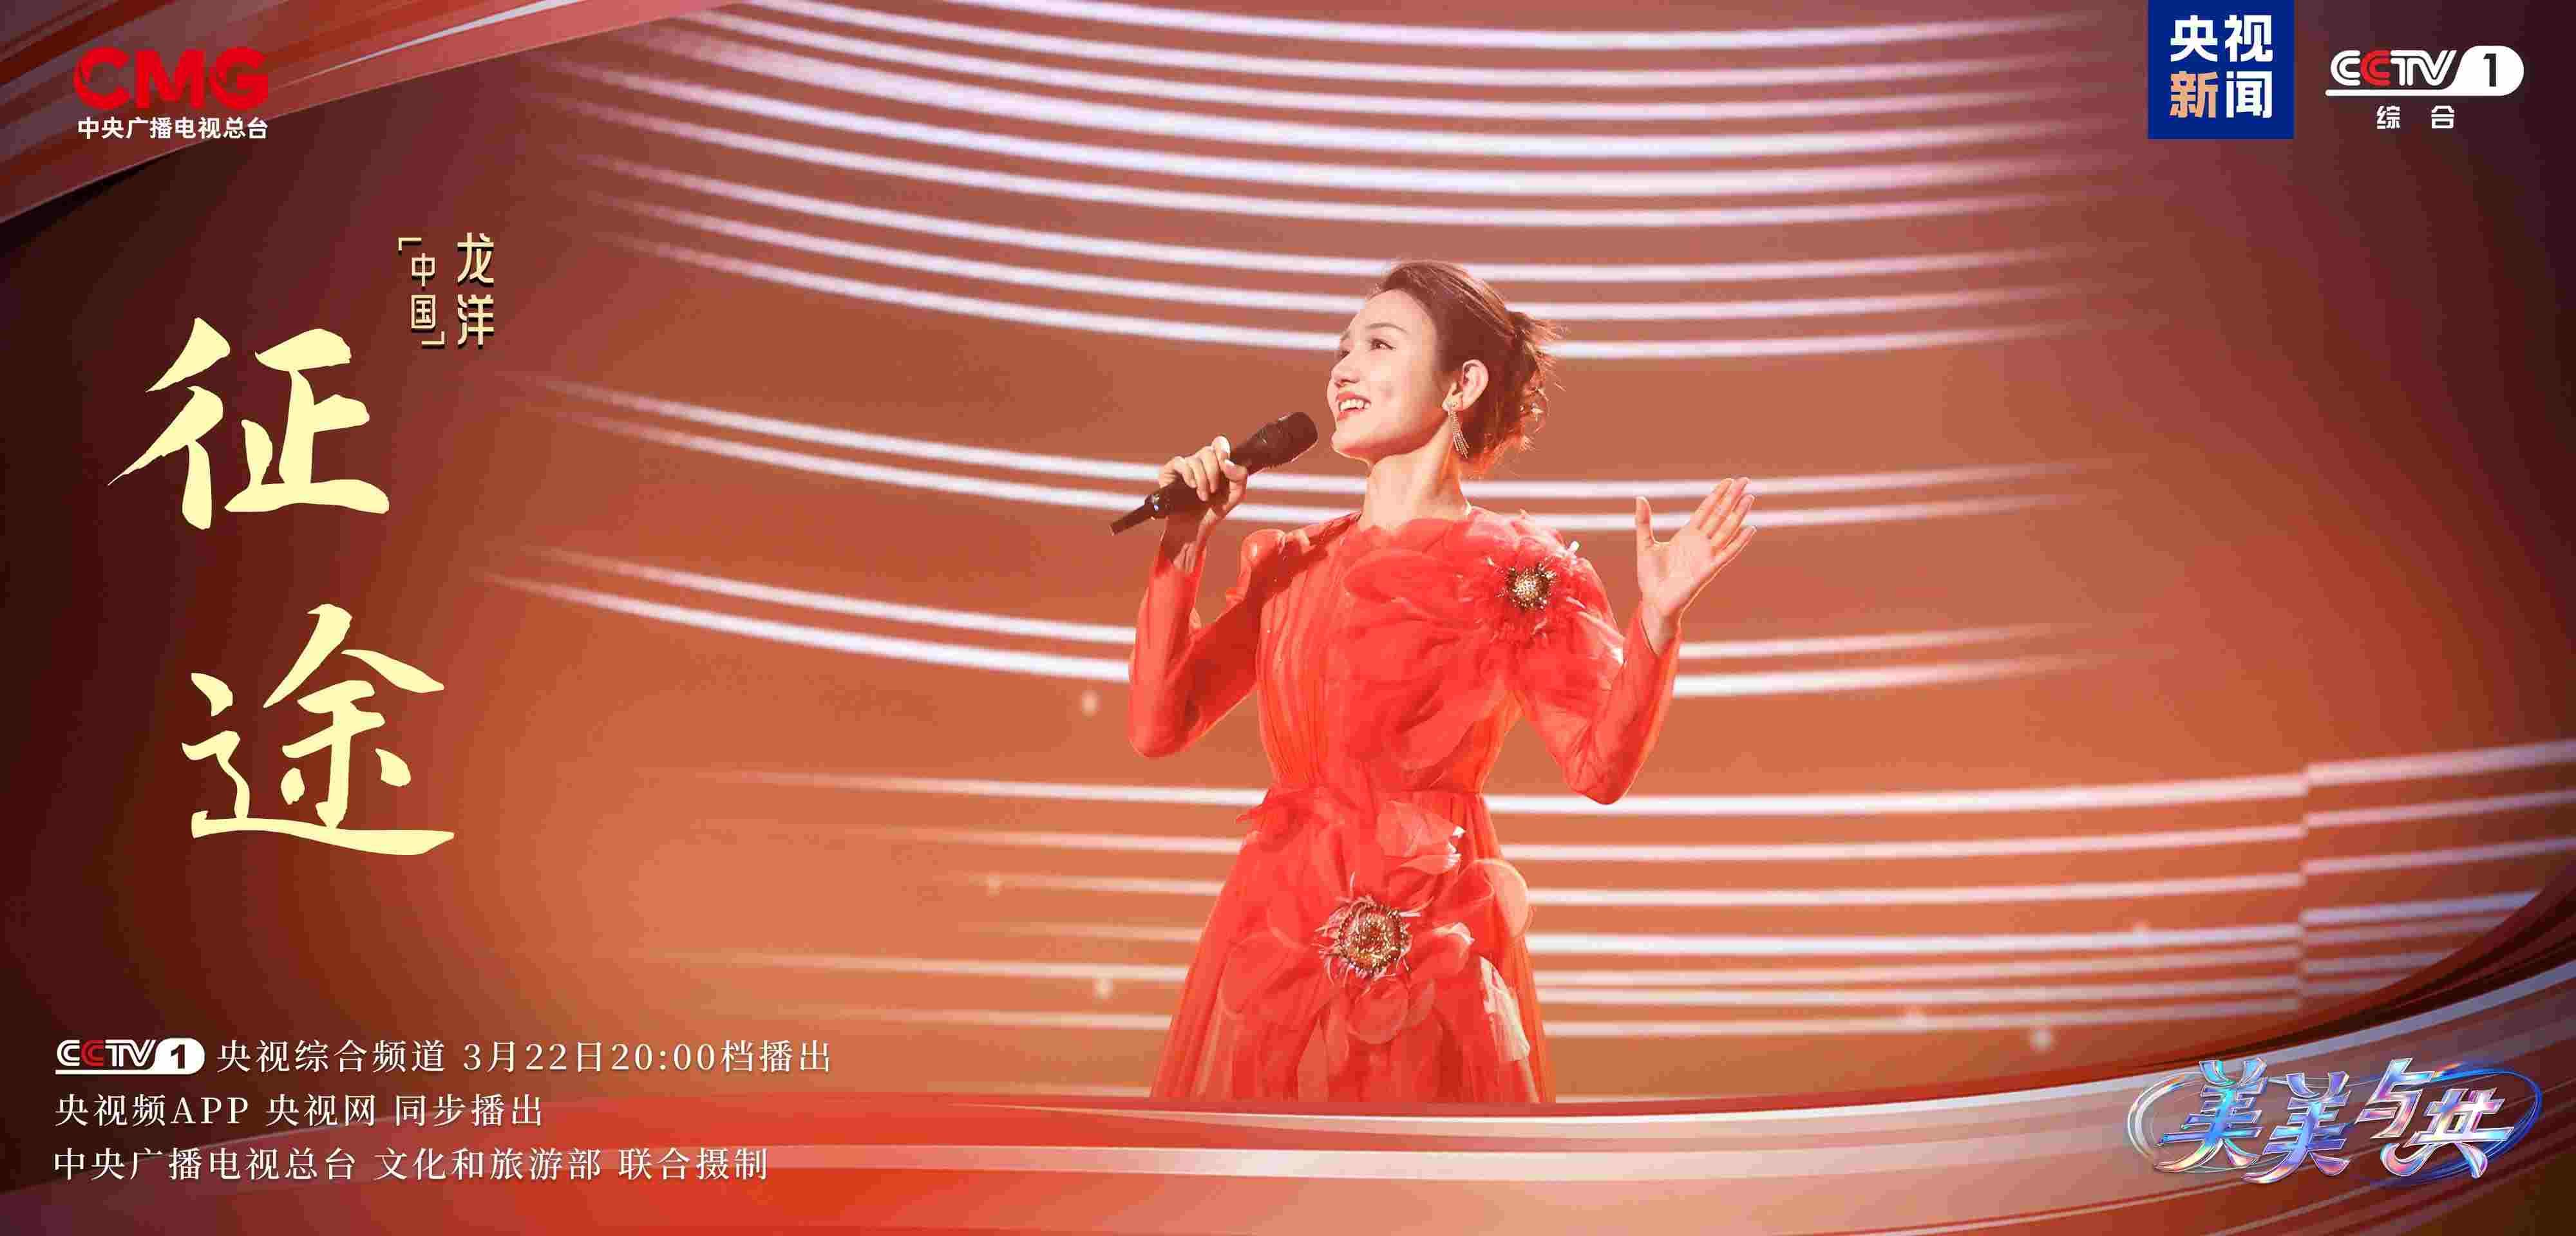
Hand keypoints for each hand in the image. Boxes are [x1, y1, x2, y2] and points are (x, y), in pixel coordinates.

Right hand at [1157, 435, 1248, 545]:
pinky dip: (1188, 474)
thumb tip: (1227, 462)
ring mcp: (1185, 466)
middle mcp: (1200, 461)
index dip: (1222, 449)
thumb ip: (1239, 477)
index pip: (1219, 444)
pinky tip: (1191, 486)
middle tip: (1213, 490)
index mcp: (1216, 463)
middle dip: (1213, 472)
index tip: (1224, 463)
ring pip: (1195, 459)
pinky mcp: (1170, 472)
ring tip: (1203, 496)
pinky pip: (1179, 462)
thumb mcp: (1235, 495)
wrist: (1195, 528)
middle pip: (1208, 451)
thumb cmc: (1215, 511)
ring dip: (1202, 480)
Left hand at [1633, 477, 1756, 651]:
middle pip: (1719, 515)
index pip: (1706, 510)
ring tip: (1749, 498)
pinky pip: (1727, 553)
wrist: (1653, 602)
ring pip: (1726, 530)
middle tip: (1745, 480)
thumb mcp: (1645, 544)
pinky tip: (1750, 529)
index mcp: (1687, 535)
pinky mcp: (1709, 570)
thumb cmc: (1650, 577)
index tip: (1728, 481)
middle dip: (1732, 498)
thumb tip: (1640, 498)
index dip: (1717, 495)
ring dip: (1738, 514)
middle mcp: (1700, 543)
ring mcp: (1706, 555)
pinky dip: (1739, 542)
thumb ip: (1644, 522)